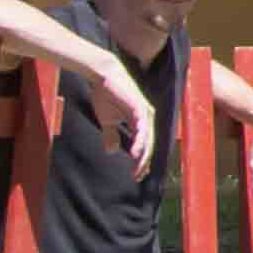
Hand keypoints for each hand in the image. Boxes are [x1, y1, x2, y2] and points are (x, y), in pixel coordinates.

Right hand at [81, 56, 155, 171]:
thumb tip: (111, 152)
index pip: (145, 145)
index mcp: (141, 122)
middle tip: (138, 176)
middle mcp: (147, 118)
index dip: (142, 160)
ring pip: (148, 139)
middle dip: (144, 162)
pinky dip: (140, 141)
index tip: (136, 175)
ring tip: (138, 170)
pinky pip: (142, 128)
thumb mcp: (107, 121)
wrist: (103, 76)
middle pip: (149, 145)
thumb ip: (111, 135)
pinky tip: (135, 153)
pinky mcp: (139, 107)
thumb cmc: (106, 95)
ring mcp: (145, 112)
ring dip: (143, 156)